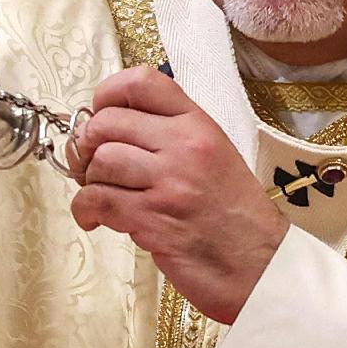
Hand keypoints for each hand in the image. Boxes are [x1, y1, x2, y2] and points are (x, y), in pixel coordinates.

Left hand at [68, 67, 286, 324]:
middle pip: (107, 122)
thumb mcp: (214, 157)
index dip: (107, 94)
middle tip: (93, 165)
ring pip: (99, 160)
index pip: (142, 82)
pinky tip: (94, 218)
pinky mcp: (154, 218)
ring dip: (89, 181)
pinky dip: (84, 210)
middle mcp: (184, 146)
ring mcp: (169, 182)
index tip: (100, 115)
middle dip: (88, 144)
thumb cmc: (233, 215)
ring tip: (102, 195)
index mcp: (199, 125)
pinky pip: (96, 199)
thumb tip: (108, 127)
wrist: (261, 265)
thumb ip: (170, 137)